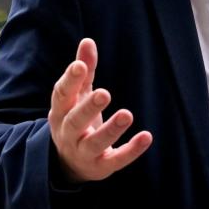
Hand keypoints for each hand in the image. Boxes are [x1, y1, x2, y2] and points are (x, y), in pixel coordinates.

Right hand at [48, 38, 151, 182]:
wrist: (70, 164)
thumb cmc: (76, 120)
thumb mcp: (77, 96)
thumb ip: (84, 71)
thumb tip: (88, 41)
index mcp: (61, 112)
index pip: (61, 96)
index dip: (69, 81)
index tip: (79, 65)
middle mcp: (68, 133)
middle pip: (75, 121)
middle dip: (89, 108)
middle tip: (104, 93)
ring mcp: (83, 152)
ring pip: (95, 142)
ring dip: (111, 129)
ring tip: (127, 114)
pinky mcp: (101, 167)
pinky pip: (116, 160)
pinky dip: (131, 150)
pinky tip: (147, 137)